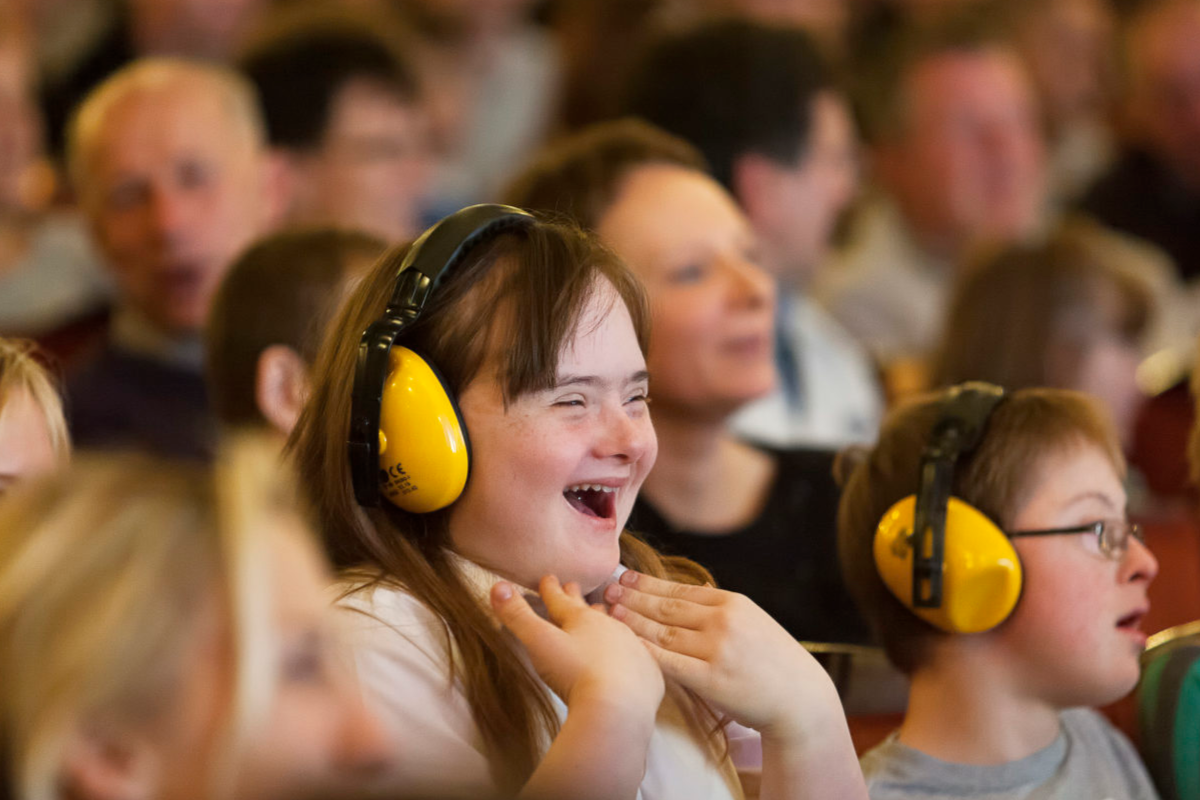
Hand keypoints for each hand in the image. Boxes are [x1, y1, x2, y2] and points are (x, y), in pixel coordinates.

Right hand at [491, 575, 663, 718]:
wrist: (618, 708)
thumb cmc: (575, 673)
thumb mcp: (539, 642)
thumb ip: (517, 616)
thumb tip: (497, 586)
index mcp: (582, 619)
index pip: (561, 600)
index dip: (551, 589)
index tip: (548, 578)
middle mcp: (610, 627)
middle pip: (589, 610)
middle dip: (578, 599)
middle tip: (573, 587)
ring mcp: (633, 649)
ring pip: (617, 629)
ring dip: (607, 622)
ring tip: (602, 613)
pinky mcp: (648, 673)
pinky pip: (639, 657)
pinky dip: (630, 654)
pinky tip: (629, 657)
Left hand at [604, 570, 838, 744]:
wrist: (801, 699)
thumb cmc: (775, 663)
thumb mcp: (754, 623)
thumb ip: (722, 610)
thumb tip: (692, 595)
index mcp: (733, 602)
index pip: (681, 589)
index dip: (648, 584)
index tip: (625, 578)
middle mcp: (723, 621)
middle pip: (667, 606)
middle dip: (633, 597)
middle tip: (606, 590)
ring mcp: (717, 649)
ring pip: (663, 631)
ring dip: (633, 621)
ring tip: (609, 613)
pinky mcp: (711, 679)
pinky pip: (669, 661)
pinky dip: (645, 651)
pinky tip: (626, 645)